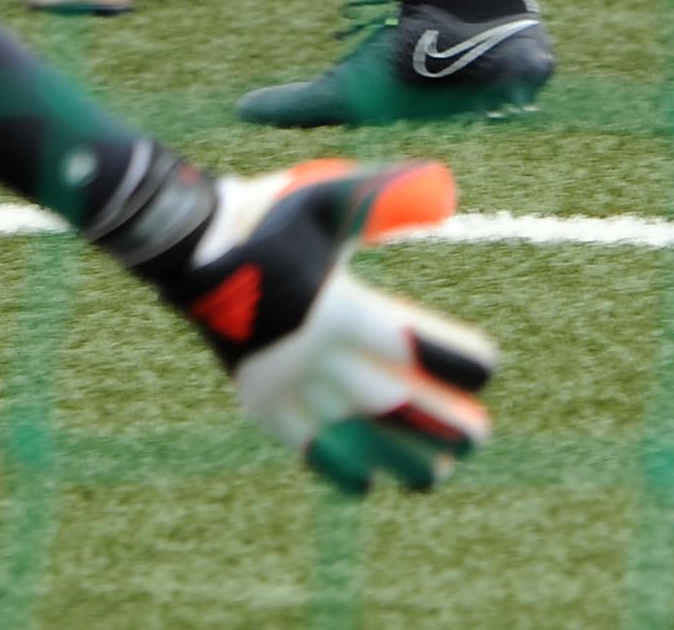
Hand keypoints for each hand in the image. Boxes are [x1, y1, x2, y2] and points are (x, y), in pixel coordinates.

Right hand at [175, 160, 497, 494]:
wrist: (189, 246)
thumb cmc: (267, 216)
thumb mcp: (328, 198)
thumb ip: (387, 200)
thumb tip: (447, 192)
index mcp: (340, 307)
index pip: (417, 347)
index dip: (458, 361)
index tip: (484, 367)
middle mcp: (318, 355)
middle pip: (397, 403)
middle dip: (444, 423)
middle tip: (479, 434)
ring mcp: (288, 385)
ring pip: (359, 436)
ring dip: (404, 456)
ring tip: (439, 469)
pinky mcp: (261, 402)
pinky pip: (308, 449)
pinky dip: (341, 469)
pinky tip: (369, 481)